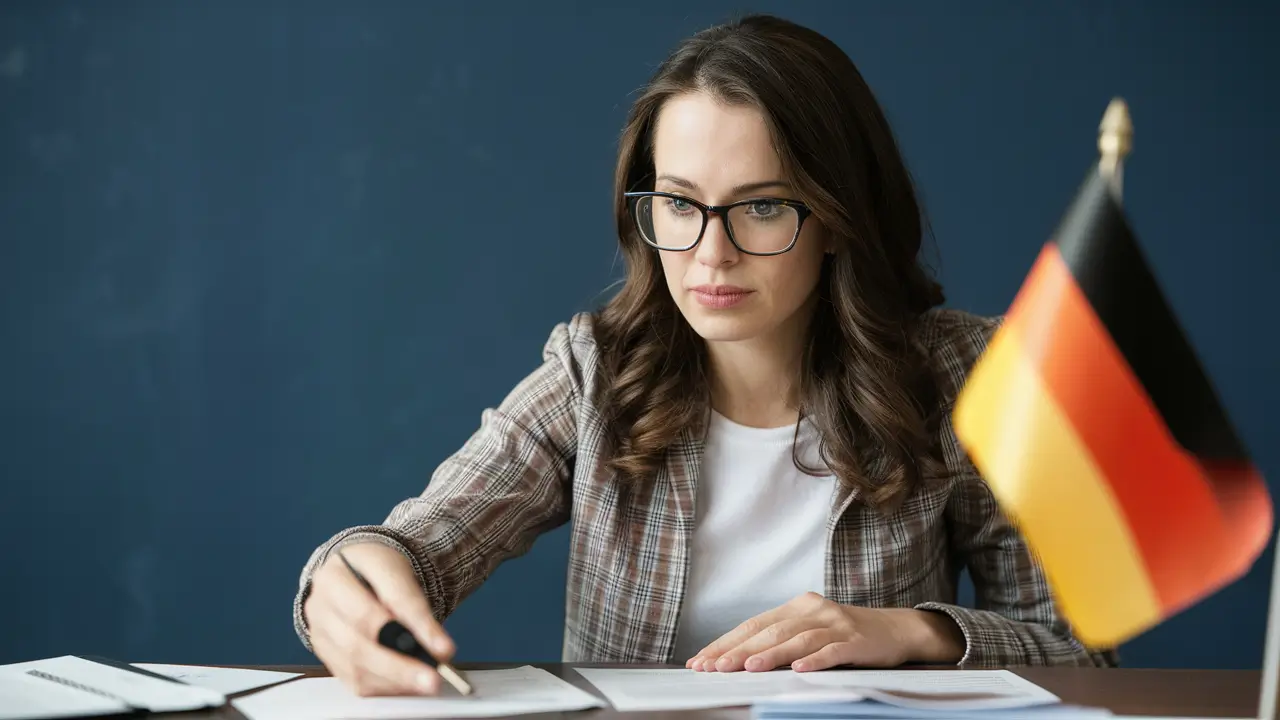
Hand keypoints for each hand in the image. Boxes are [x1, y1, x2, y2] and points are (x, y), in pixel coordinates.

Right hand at [303, 541, 454, 695]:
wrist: (353, 574)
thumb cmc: (375, 572)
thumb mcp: (398, 572)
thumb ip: (415, 607)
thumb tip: (439, 648)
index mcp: (336, 576)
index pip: (379, 604)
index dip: (415, 627)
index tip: (445, 648)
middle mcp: (320, 607)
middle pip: (360, 643)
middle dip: (400, 665)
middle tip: (433, 679)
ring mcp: (320, 635)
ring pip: (355, 667)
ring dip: (394, 680)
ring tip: (425, 683)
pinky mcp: (326, 659)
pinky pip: (354, 681)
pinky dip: (384, 687)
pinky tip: (407, 685)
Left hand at [686, 592, 962, 671]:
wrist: (897, 630)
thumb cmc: (846, 634)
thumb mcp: (811, 630)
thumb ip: (780, 640)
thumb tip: (737, 660)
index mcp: (797, 607)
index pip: (753, 624)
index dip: (726, 642)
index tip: (701, 660)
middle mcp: (813, 610)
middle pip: (770, 631)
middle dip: (738, 651)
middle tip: (714, 667)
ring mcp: (836, 624)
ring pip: (797, 639)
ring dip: (770, 655)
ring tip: (748, 668)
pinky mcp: (856, 641)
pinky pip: (832, 651)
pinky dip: (815, 660)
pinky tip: (799, 670)